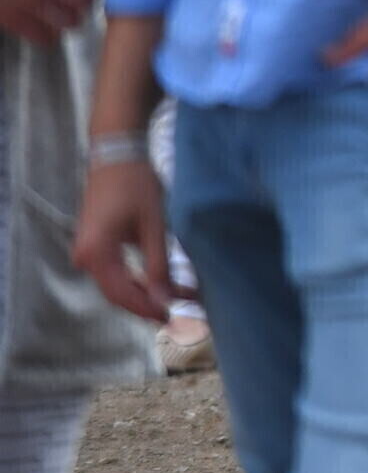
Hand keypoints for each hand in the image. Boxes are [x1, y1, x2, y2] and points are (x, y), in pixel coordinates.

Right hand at [73, 158, 173, 323]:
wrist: (116, 155)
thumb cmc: (136, 185)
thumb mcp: (154, 225)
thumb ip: (158, 264)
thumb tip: (165, 299)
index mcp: (96, 253)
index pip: (122, 294)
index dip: (147, 308)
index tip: (171, 317)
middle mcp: (85, 257)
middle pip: (116, 293)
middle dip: (146, 304)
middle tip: (176, 313)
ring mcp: (87, 252)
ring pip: (116, 284)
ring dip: (142, 293)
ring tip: (173, 299)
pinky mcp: (95, 246)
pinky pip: (114, 272)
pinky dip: (135, 280)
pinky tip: (158, 284)